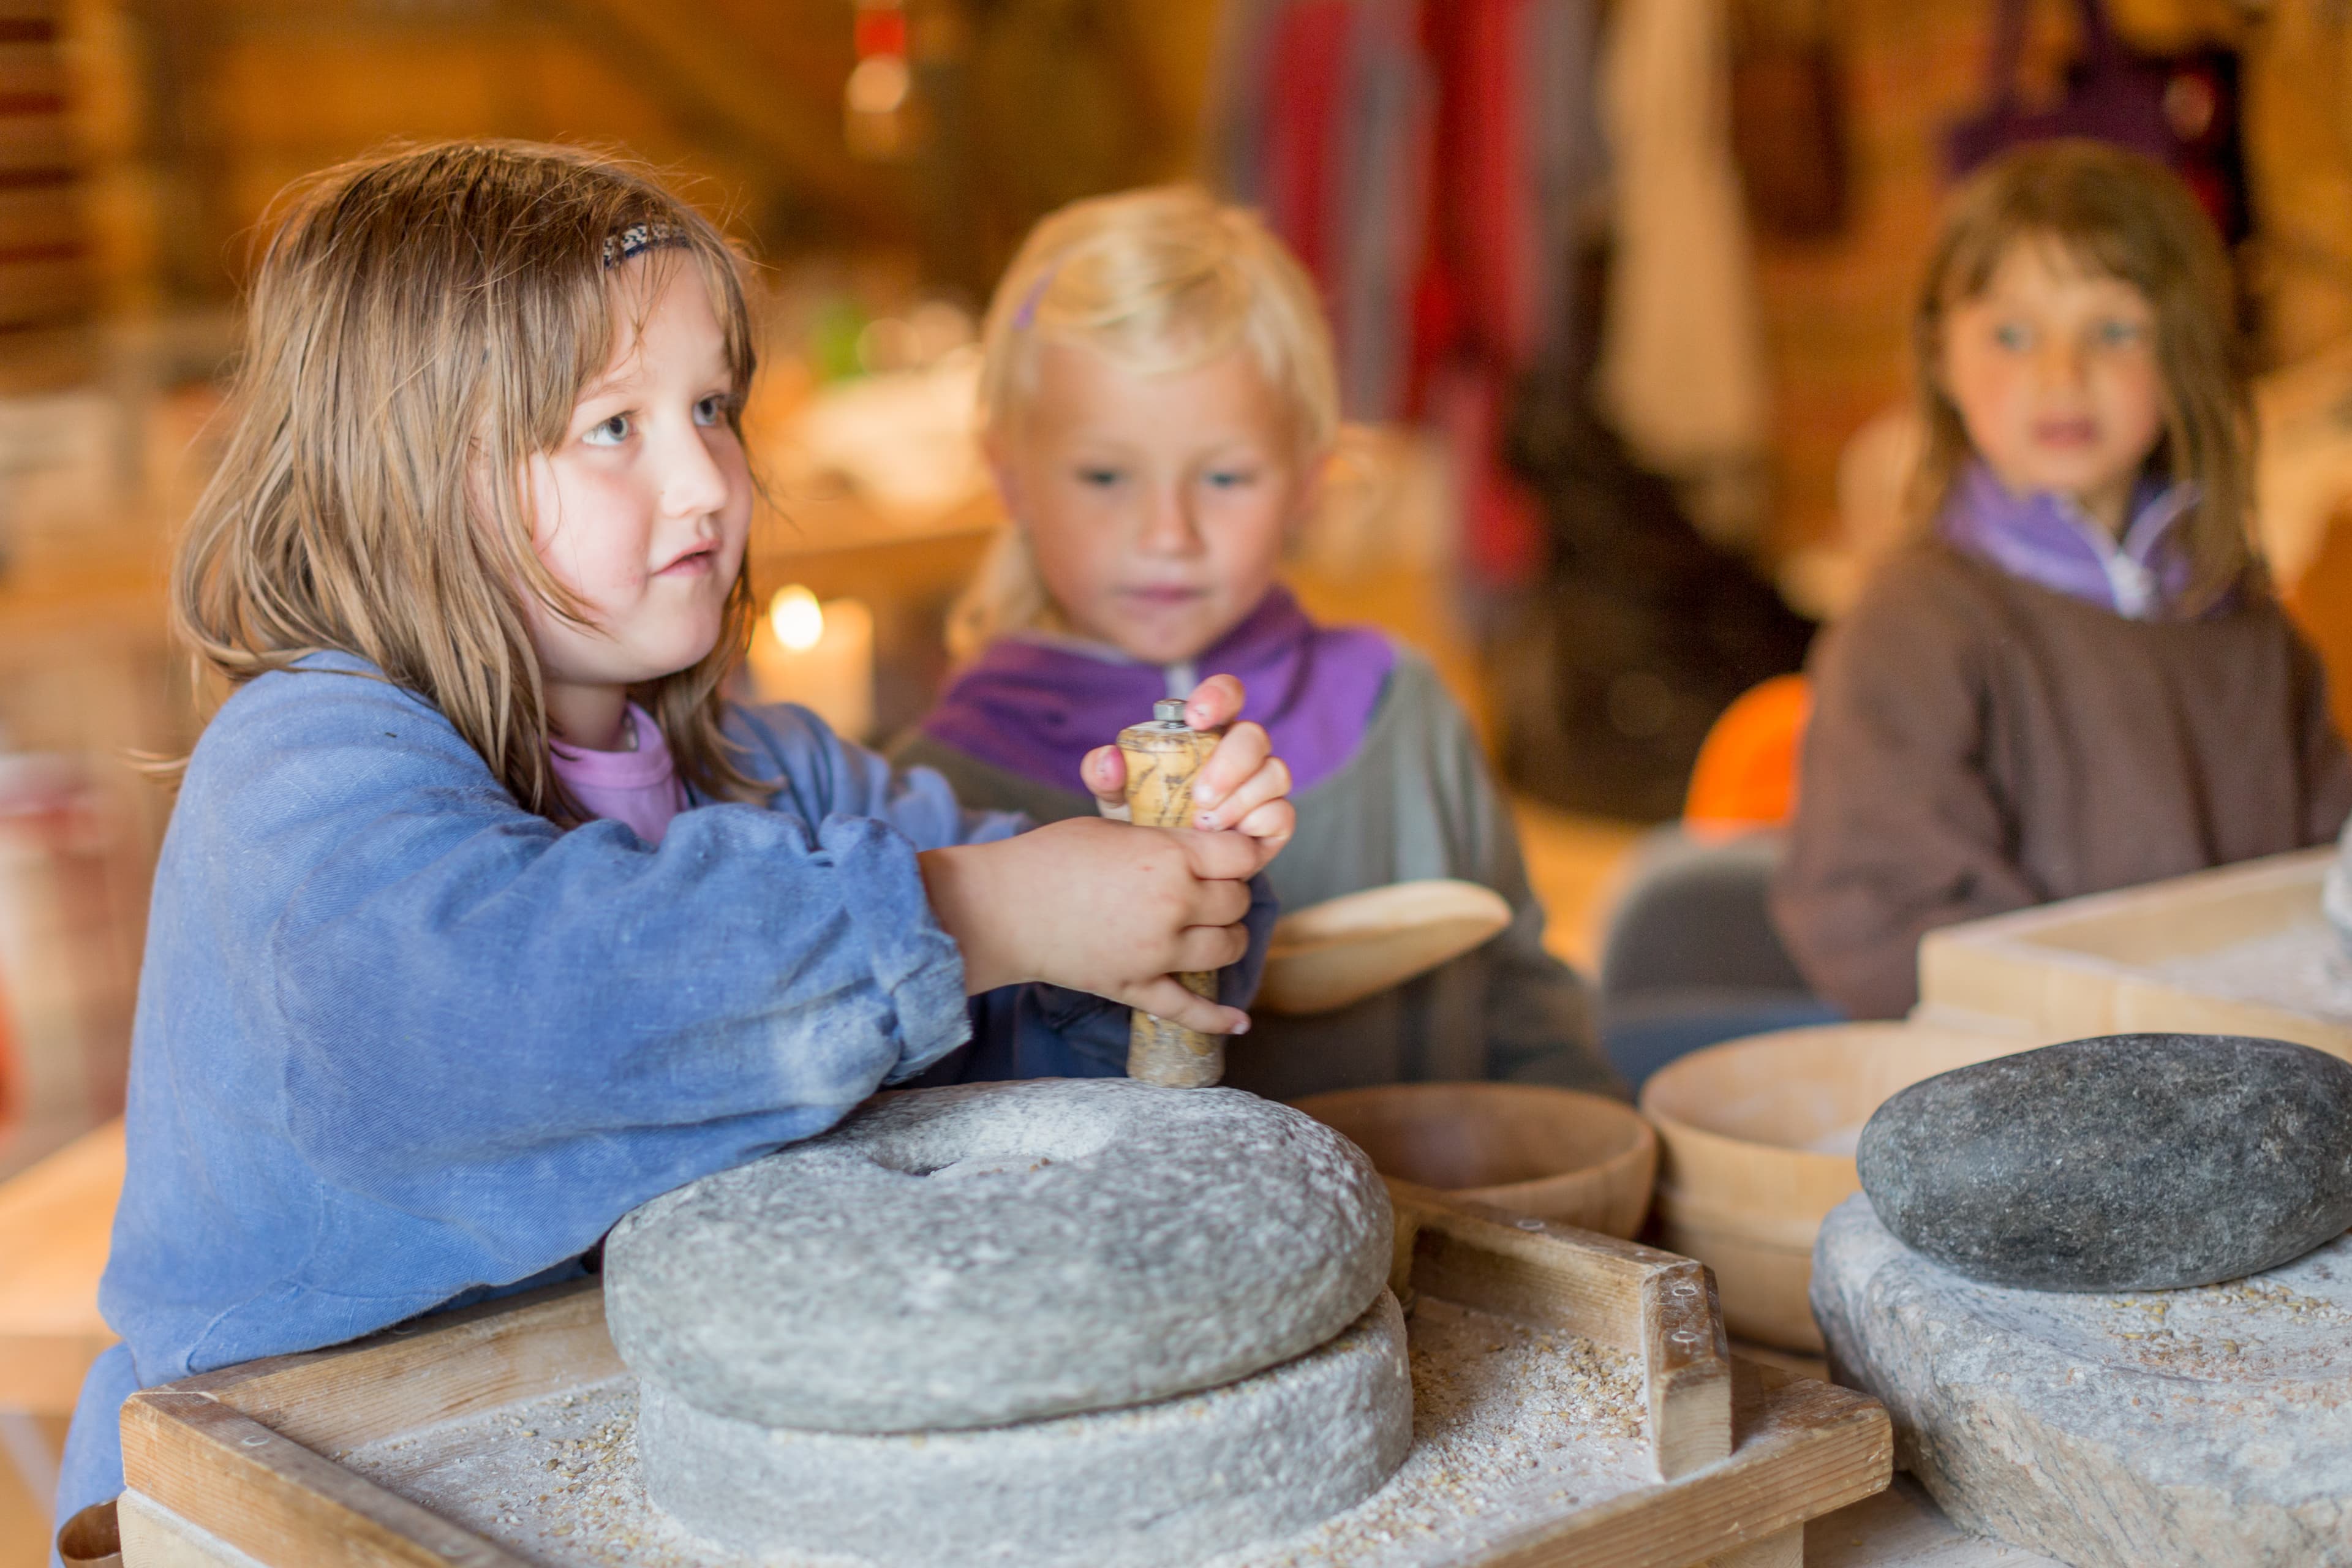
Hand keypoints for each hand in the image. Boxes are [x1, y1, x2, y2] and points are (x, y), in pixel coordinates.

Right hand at [919, 817, 1261, 1033]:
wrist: (1000, 908)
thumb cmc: (1049, 856)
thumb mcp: (1113, 829)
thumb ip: (1163, 840)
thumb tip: (1201, 846)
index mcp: (1169, 856)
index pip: (1241, 854)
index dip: (1242, 851)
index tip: (1234, 854)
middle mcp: (1173, 904)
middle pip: (1238, 901)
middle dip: (1230, 893)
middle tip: (1211, 889)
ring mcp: (1157, 951)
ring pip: (1228, 948)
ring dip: (1227, 938)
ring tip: (1211, 930)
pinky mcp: (1137, 986)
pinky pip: (1190, 1009)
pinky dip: (1219, 1018)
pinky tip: (1240, 1022)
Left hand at [1081, 673, 1295, 852]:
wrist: (1163, 871)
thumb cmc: (1144, 820)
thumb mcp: (1116, 798)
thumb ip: (1105, 776)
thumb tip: (1108, 760)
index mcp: (1206, 733)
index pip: (1226, 695)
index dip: (1218, 696)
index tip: (1196, 718)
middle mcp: (1240, 753)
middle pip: (1254, 735)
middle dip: (1230, 763)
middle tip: (1199, 797)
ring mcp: (1262, 786)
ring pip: (1275, 772)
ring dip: (1241, 799)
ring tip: (1204, 824)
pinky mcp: (1273, 821)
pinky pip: (1282, 812)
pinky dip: (1257, 823)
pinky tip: (1228, 838)